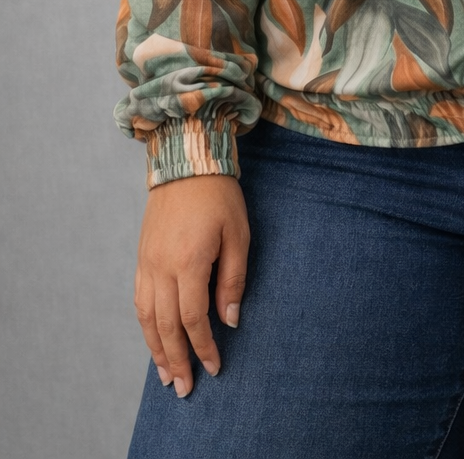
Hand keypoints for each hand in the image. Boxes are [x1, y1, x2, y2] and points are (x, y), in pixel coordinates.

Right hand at [134, 173, 249, 397]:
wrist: (185, 161)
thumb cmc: (219, 196)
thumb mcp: (238, 234)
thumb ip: (233, 278)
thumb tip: (231, 319)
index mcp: (189, 262)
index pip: (194, 319)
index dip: (204, 347)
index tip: (215, 367)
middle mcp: (162, 268)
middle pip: (166, 326)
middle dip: (177, 360)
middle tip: (186, 389)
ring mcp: (147, 263)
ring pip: (147, 319)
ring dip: (156, 350)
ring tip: (166, 376)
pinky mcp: (141, 258)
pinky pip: (139, 301)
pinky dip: (145, 326)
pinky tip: (153, 340)